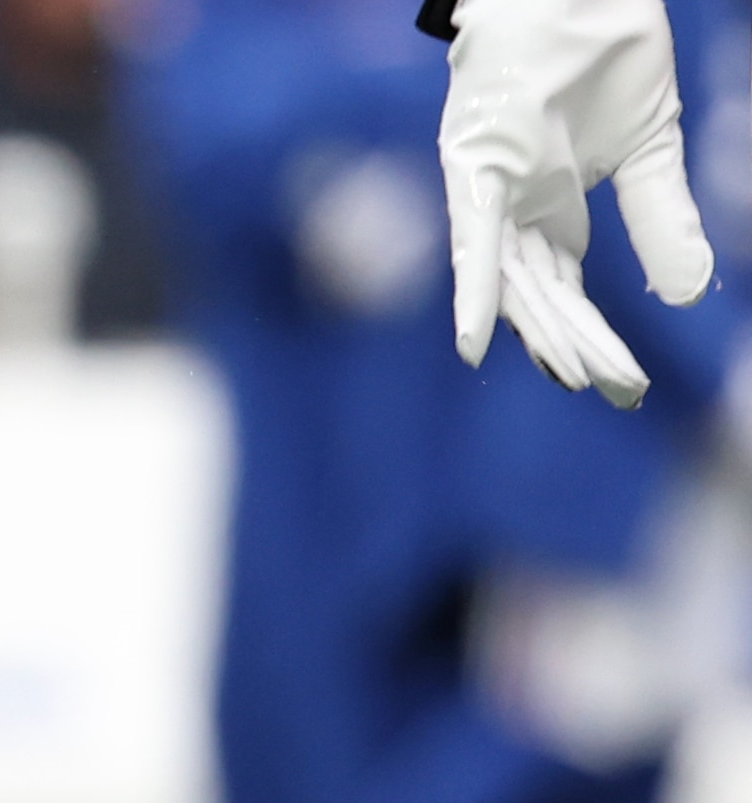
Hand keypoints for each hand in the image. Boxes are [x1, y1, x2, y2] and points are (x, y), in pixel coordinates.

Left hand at [439, 0, 713, 406]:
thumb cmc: (603, 56)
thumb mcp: (649, 148)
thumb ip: (661, 217)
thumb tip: (688, 294)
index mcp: (548, 204)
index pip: (565, 285)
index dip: (589, 331)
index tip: (617, 380)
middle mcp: (511, 207)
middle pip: (541, 292)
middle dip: (576, 342)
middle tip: (613, 390)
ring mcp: (490, 190)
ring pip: (513, 279)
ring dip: (544, 329)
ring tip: (579, 375)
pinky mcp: (475, 168)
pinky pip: (471, 240)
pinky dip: (475, 290)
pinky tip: (475, 344)